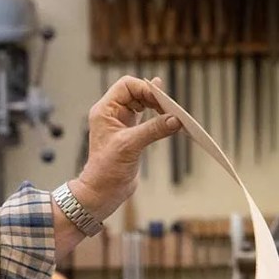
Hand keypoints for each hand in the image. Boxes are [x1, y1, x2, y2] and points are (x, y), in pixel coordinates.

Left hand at [72, 75, 180, 220]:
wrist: (102, 192)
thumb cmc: (106, 170)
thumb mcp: (130, 146)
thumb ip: (153, 130)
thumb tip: (175, 120)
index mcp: (105, 110)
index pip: (127, 86)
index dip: (145, 89)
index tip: (161, 101)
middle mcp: (112, 114)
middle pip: (136, 92)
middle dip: (153, 97)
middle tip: (170, 107)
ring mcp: (121, 123)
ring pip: (143, 104)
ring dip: (157, 107)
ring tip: (172, 114)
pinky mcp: (131, 134)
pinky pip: (147, 118)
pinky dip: (158, 118)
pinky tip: (169, 121)